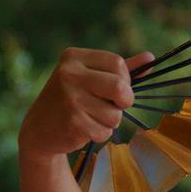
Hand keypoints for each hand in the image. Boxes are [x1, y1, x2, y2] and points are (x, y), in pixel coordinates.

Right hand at [19, 48, 153, 161]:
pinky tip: (83, 128)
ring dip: (110, 121)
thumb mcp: (92, 78)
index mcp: (74, 57)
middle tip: (114, 105)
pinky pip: (105, 131)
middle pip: (120, 87)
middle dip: (124, 101)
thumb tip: (151, 57)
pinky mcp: (72, 121)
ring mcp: (69, 98)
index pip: (117, 63)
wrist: (39, 128)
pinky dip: (100, 133)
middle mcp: (69, 74)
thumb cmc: (72, 99)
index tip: (116, 89)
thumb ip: (121, 69)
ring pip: (115, 114)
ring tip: (90, 117)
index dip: (125, 80)